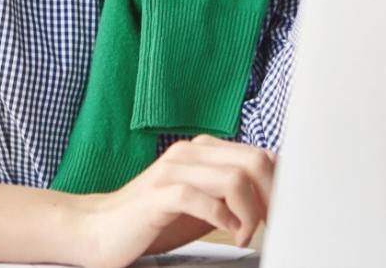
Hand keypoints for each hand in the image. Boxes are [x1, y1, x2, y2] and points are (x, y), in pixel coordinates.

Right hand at [76, 135, 274, 267]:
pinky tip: (227, 233)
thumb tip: (277, 196)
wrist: (101, 229)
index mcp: (204, 150)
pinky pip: (201, 198)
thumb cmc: (155, 220)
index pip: (260, 155)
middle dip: (273, 198)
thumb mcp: (204, 204)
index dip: (280, 186)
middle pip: (255, 162)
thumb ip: (234, 194)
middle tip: (272, 226)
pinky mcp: (158, 194)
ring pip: (234, 179)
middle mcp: (190, 152)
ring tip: (245, 235)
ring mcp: (172, 170)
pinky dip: (223, 219)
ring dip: (250, 213)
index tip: (284, 216)